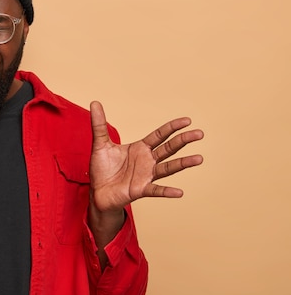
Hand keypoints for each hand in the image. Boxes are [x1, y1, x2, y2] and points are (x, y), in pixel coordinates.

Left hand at [89, 101, 203, 212]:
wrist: (98, 192)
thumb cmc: (102, 169)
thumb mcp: (100, 144)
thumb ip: (99, 124)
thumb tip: (94, 103)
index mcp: (140, 148)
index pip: (160, 135)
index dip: (172, 127)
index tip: (187, 120)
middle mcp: (147, 161)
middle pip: (169, 148)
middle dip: (183, 140)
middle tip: (200, 133)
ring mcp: (146, 176)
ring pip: (168, 168)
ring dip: (183, 163)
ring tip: (199, 158)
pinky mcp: (140, 190)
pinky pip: (156, 190)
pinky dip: (167, 191)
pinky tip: (179, 192)